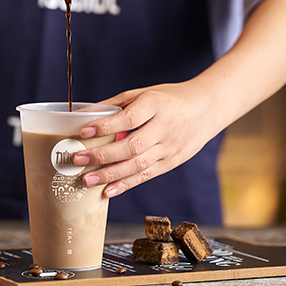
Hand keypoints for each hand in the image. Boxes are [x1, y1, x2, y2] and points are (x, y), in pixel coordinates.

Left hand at [72, 82, 222, 197]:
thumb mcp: (142, 94)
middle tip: (78, 160)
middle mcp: (164, 128)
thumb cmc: (168, 99)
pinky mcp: (171, 162)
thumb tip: (81, 115)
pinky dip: (126, 185)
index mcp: (155, 105)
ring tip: (87, 179)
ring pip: (138, 165)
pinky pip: (146, 176)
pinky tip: (107, 191)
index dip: (106, 126)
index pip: (129, 118)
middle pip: (132, 146)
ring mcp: (169, 148)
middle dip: (102, 155)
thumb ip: (114, 105)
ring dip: (111, 175)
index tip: (84, 132)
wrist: (207, 108)